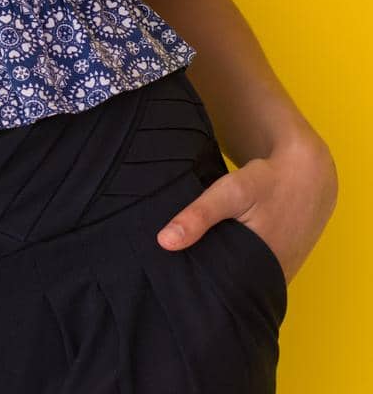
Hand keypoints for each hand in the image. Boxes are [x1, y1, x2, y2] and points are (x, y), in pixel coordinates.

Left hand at [156, 136, 338, 284]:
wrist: (308, 176)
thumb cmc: (267, 182)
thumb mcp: (232, 191)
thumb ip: (199, 215)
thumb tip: (164, 242)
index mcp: (260, 269)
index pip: (220, 295)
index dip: (196, 290)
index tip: (171, 281)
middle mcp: (272, 280)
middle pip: (229, 292)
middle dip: (206, 285)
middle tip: (175, 272)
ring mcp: (279, 278)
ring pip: (241, 286)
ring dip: (221, 277)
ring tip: (191, 266)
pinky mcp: (280, 270)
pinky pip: (253, 278)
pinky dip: (235, 270)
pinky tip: (216, 257)